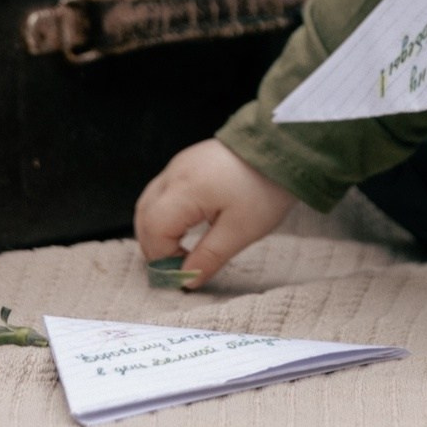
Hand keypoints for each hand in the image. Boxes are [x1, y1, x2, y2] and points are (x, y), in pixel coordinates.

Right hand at [134, 140, 297, 288]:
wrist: (282, 147)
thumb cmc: (264, 187)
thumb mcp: (241, 231)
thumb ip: (209, 257)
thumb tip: (187, 280)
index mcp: (184, 190)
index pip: (154, 231)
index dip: (162, 258)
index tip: (183, 276)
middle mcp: (174, 174)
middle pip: (144, 217)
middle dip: (154, 247)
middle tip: (178, 268)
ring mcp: (178, 165)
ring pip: (149, 203)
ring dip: (157, 231)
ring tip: (180, 252)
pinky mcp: (187, 162)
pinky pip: (162, 192)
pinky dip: (165, 214)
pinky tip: (186, 227)